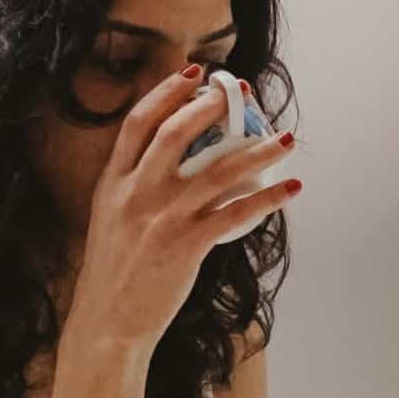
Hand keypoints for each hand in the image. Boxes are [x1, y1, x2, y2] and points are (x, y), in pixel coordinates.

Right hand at [68, 64, 299, 346]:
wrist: (107, 323)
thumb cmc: (115, 275)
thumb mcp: (111, 220)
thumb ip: (136, 189)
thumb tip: (179, 168)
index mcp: (113, 183)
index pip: (138, 123)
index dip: (167, 92)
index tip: (195, 74)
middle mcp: (136, 193)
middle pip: (177, 133)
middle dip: (213, 107)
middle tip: (244, 93)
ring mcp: (161, 218)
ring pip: (218, 170)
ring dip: (258, 150)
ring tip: (286, 139)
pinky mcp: (186, 245)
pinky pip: (236, 214)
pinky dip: (268, 200)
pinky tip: (291, 190)